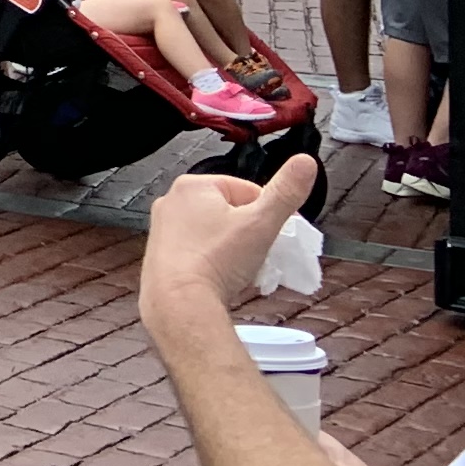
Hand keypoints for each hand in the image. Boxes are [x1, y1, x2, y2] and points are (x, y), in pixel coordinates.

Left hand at [136, 149, 319, 333]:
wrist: (180, 303)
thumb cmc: (215, 260)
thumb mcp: (261, 223)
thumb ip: (285, 193)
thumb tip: (305, 162)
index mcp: (194, 185)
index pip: (246, 190)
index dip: (268, 213)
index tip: (279, 234)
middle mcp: (172, 202)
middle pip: (228, 212)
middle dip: (250, 233)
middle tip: (261, 255)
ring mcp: (162, 230)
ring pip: (212, 234)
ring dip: (232, 249)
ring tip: (242, 270)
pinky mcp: (159, 257)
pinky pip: (196, 254)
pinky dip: (212, 264)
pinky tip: (222, 280)